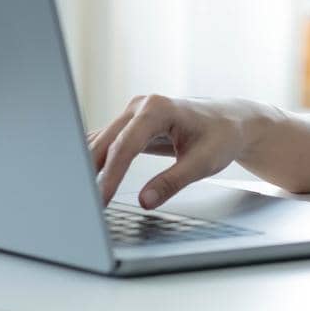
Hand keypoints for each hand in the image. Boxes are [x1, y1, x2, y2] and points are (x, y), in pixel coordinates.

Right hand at [87, 95, 252, 208]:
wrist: (231, 121)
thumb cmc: (220, 137)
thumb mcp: (203, 163)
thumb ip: (172, 182)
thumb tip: (144, 201)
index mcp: (158, 108)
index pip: (125, 146)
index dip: (111, 175)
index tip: (101, 201)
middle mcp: (140, 106)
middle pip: (106, 142)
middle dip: (91, 173)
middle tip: (83, 205)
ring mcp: (132, 113)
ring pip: (101, 142)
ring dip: (88, 168)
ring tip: (78, 197)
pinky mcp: (130, 124)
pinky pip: (107, 143)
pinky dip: (96, 162)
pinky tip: (85, 181)